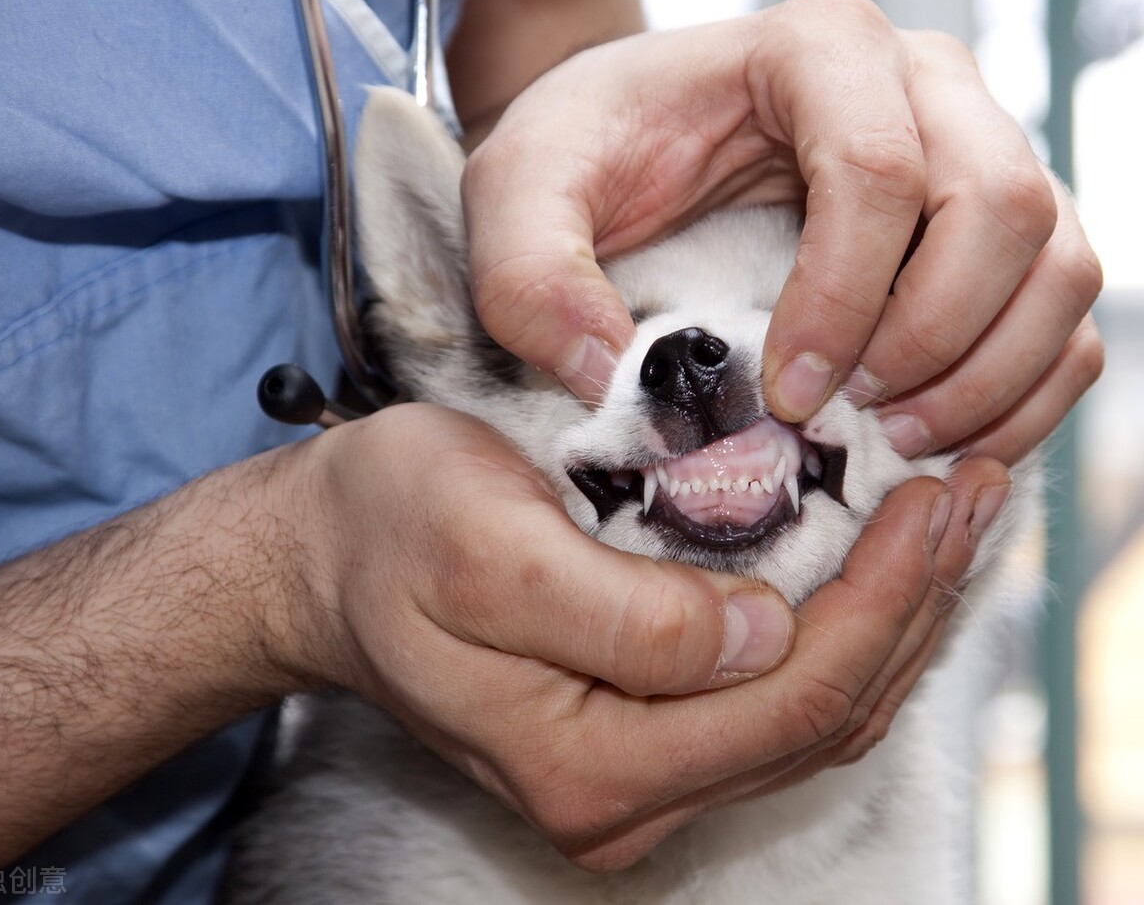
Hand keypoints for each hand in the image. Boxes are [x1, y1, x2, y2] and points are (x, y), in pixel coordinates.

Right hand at [279, 403, 1008, 868]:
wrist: (325, 561)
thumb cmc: (388, 531)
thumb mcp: (484, 548)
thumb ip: (619, 616)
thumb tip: (758, 637)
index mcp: (584, 763)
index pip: (783, 707)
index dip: (877, 608)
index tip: (925, 501)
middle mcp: (620, 795)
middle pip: (816, 721)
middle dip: (908, 610)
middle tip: (969, 498)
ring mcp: (634, 771)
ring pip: (807, 715)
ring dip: (889, 620)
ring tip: (946, 525)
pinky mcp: (639, 729)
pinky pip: (770, 695)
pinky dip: (839, 627)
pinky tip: (873, 561)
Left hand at [461, 0, 1102, 465]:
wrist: (631, 149)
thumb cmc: (586, 158)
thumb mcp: (519, 198)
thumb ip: (529, 276)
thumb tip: (607, 376)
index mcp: (817, 53)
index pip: (878, 169)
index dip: (845, 299)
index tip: (786, 395)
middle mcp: (922, 87)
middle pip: (1002, 209)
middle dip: (934, 340)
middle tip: (852, 421)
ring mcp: (974, 149)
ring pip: (1057, 262)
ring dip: (994, 373)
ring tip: (894, 438)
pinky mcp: (992, 225)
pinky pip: (1061, 309)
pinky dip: (1027, 386)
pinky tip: (944, 439)